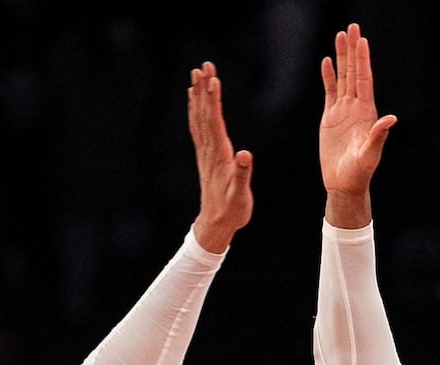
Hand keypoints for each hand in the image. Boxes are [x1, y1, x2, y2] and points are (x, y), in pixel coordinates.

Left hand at [186, 62, 254, 252]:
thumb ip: (242, 174)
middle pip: (204, 114)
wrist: (216, 224)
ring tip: (197, 74)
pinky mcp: (206, 156)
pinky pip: (198, 128)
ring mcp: (205, 153)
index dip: (213, 101)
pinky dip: (196, 110)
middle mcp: (209, 151)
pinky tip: (194, 100)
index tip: (213, 79)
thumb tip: (244, 155)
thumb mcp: (241, 196)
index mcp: (220, 156)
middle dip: (204, 89)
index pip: (215, 123)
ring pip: (199, 118)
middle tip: (204, 66)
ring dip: (198, 95)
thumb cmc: (232, 211)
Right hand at [318, 24, 396, 215]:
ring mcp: (343, 111)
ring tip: (340, 35)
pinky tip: (326, 62)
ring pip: (342, 78)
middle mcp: (356, 107)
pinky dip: (328, 77)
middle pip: (354, 72)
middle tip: (352, 27)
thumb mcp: (370, 154)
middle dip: (353, 50)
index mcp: (366, 112)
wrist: (344, 183)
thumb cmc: (360, 172)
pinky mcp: (331, 118)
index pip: (364, 80)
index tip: (362, 40)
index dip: (363, 60)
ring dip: (341, 58)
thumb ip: (379, 136)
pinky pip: (329, 92)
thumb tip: (392, 119)